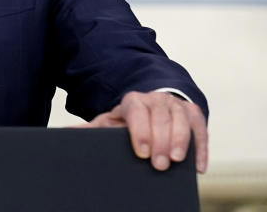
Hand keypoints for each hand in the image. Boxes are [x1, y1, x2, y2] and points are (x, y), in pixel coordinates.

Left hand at [81, 91, 207, 173]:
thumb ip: (90, 129)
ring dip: (182, 141)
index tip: (141, 152)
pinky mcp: (193, 113)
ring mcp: (176, 104)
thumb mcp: (109, 122)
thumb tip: (65, 133)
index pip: (138, 112)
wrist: (152, 104)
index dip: (140, 131)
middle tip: (160, 165)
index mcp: (133, 101)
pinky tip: (198, 167)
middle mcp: (156, 99)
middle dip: (161, 141)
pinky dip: (201, 147)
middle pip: (161, 116)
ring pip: (182, 118)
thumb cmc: (128, 119)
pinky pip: (200, 128)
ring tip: (178, 161)